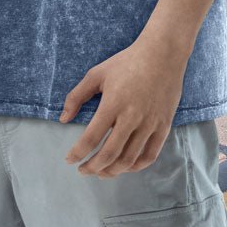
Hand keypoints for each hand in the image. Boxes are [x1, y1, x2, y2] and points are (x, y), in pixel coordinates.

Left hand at [58, 34, 188, 177]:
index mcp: (113, 103)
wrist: (162, 54)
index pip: (91, 137)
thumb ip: (77, 96)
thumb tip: (63, 119)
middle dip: (92, 167)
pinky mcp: (163, 126)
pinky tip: (124, 166)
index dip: (78, 152)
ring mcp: (149, 123)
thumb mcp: (97, 73)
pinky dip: (135, 167)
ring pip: (129, 159)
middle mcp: (131, 116)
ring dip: (112, 171)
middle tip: (83, 170)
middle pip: (109, 154)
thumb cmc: (127, 62)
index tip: (69, 159)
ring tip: (101, 171)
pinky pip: (150, 155)